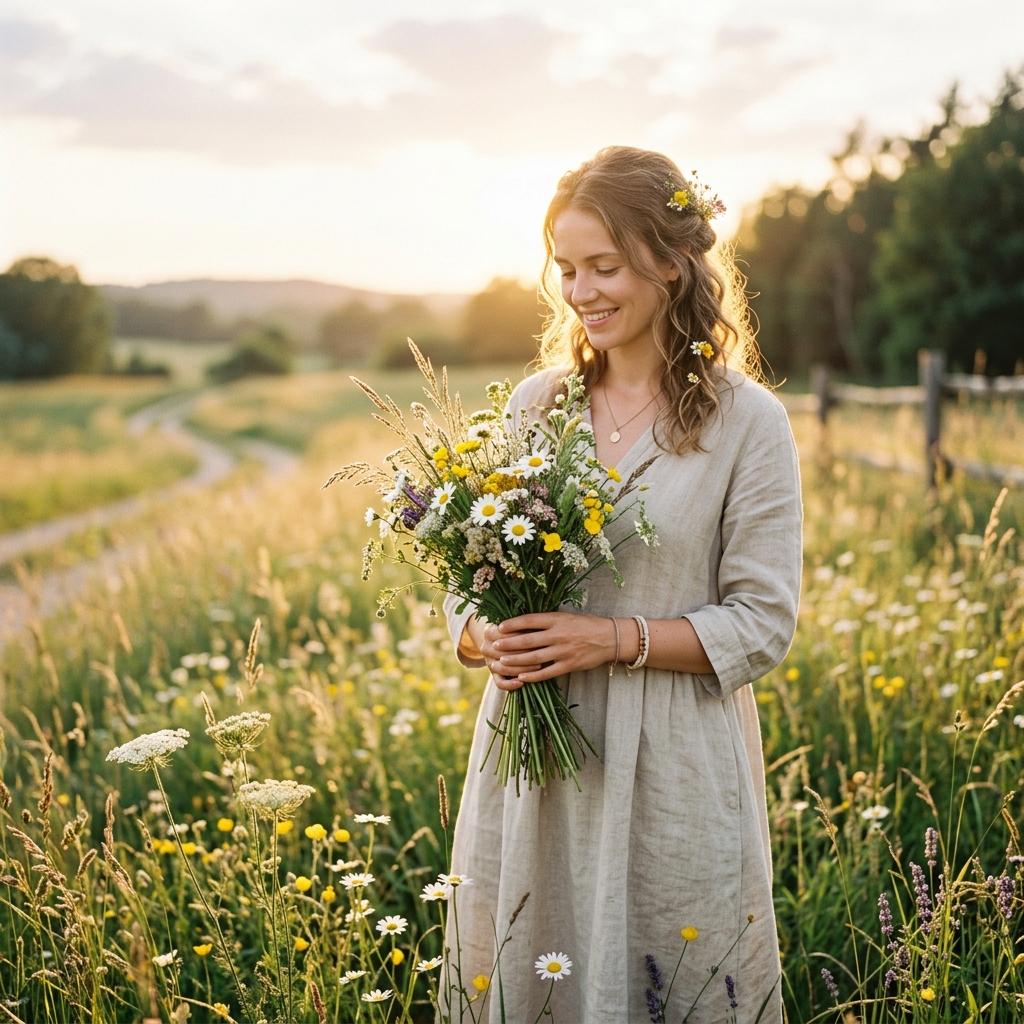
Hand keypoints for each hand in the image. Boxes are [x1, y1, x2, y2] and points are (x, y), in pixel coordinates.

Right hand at [478, 622, 545, 690]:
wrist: (499, 639)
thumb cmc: (515, 629)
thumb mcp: (516, 624)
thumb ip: (524, 625)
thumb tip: (540, 628)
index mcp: (488, 632)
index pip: (504, 635)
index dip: (522, 635)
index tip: (538, 635)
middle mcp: (486, 647)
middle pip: (504, 652)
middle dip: (525, 653)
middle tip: (542, 652)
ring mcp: (489, 662)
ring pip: (503, 668)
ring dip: (521, 668)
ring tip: (538, 666)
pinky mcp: (493, 674)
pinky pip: (500, 683)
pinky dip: (510, 685)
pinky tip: (522, 683)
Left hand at [489, 612, 616, 689]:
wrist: (609, 638)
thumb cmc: (585, 625)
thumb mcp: (565, 617)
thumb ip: (547, 621)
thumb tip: (523, 623)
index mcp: (557, 619)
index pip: (530, 620)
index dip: (513, 624)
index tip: (500, 627)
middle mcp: (559, 634)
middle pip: (528, 640)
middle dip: (509, 643)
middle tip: (494, 645)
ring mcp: (563, 651)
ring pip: (534, 658)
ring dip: (515, 661)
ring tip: (501, 662)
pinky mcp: (569, 665)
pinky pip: (547, 672)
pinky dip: (533, 676)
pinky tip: (521, 678)